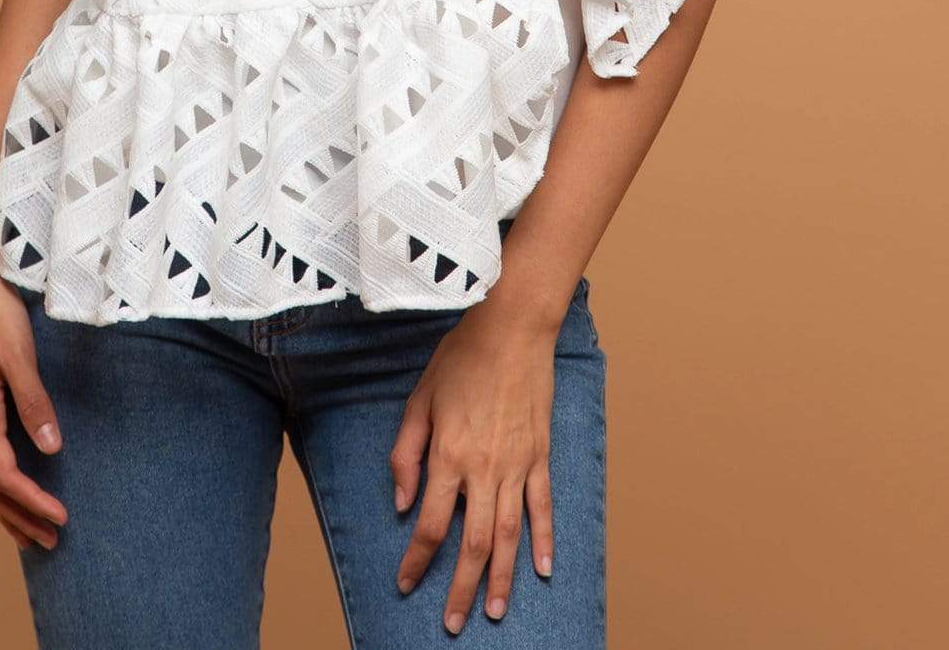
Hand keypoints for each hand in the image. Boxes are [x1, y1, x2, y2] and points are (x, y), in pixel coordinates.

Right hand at [0, 237, 68, 551]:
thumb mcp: (17, 351)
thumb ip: (33, 399)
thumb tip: (50, 448)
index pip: (3, 475)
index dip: (31, 502)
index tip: (60, 519)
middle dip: (18, 518)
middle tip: (51, 543)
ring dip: (6, 507)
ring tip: (32, 532)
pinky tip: (14, 486)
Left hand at [388, 301, 558, 633]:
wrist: (511, 327)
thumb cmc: (460, 358)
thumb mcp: (419, 399)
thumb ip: (406, 452)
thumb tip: (404, 502)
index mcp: (448, 455)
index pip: (431, 525)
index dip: (417, 561)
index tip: (405, 584)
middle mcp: (484, 469)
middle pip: (473, 544)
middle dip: (460, 588)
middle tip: (452, 624)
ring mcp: (517, 465)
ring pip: (510, 535)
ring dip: (502, 579)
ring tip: (494, 612)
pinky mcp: (540, 455)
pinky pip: (542, 506)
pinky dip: (543, 541)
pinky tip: (542, 570)